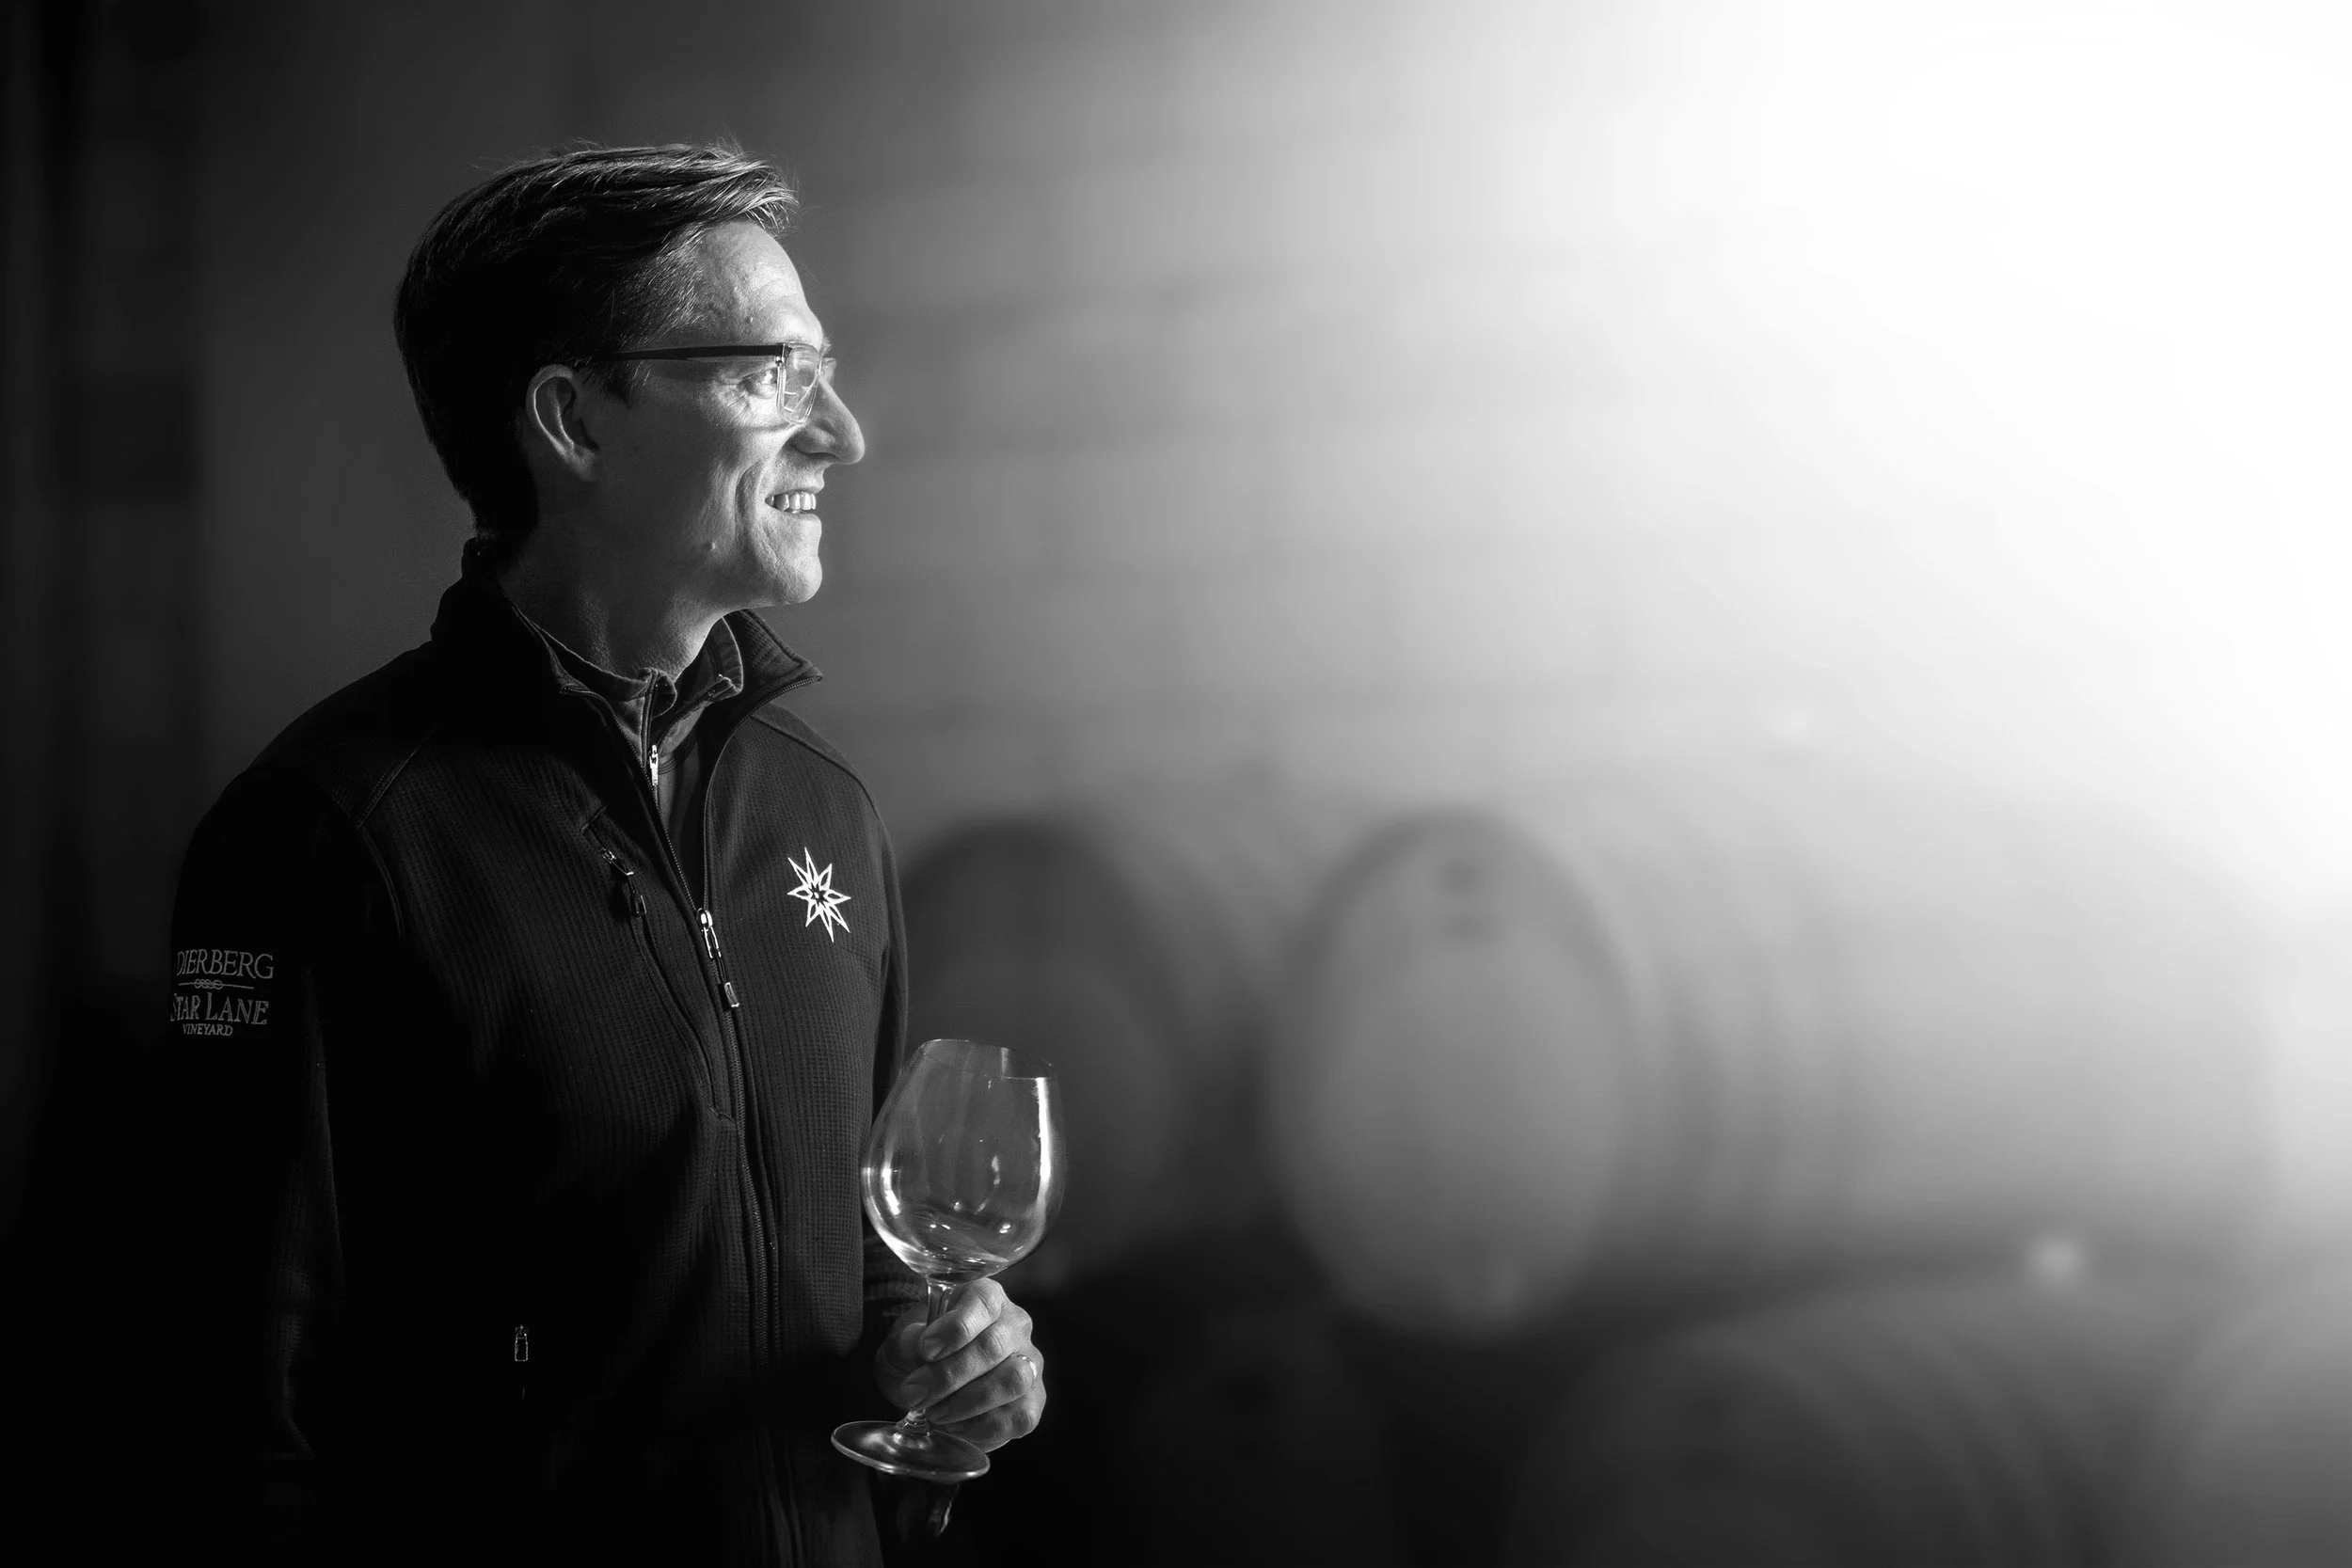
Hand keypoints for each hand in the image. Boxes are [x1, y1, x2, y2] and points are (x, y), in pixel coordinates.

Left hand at [873, 1280, 1044, 1452]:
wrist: (931, 1382)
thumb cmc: (922, 1353)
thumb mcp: (906, 1339)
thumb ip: (911, 1340)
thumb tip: (921, 1349)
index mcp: (987, 1297)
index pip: (983, 1302)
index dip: (955, 1328)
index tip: (925, 1350)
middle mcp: (1016, 1325)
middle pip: (993, 1347)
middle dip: (949, 1375)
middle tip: (915, 1394)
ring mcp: (1030, 1363)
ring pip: (1013, 1381)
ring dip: (968, 1403)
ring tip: (935, 1413)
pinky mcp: (1033, 1400)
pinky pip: (1021, 1417)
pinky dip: (984, 1427)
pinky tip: (956, 1426)